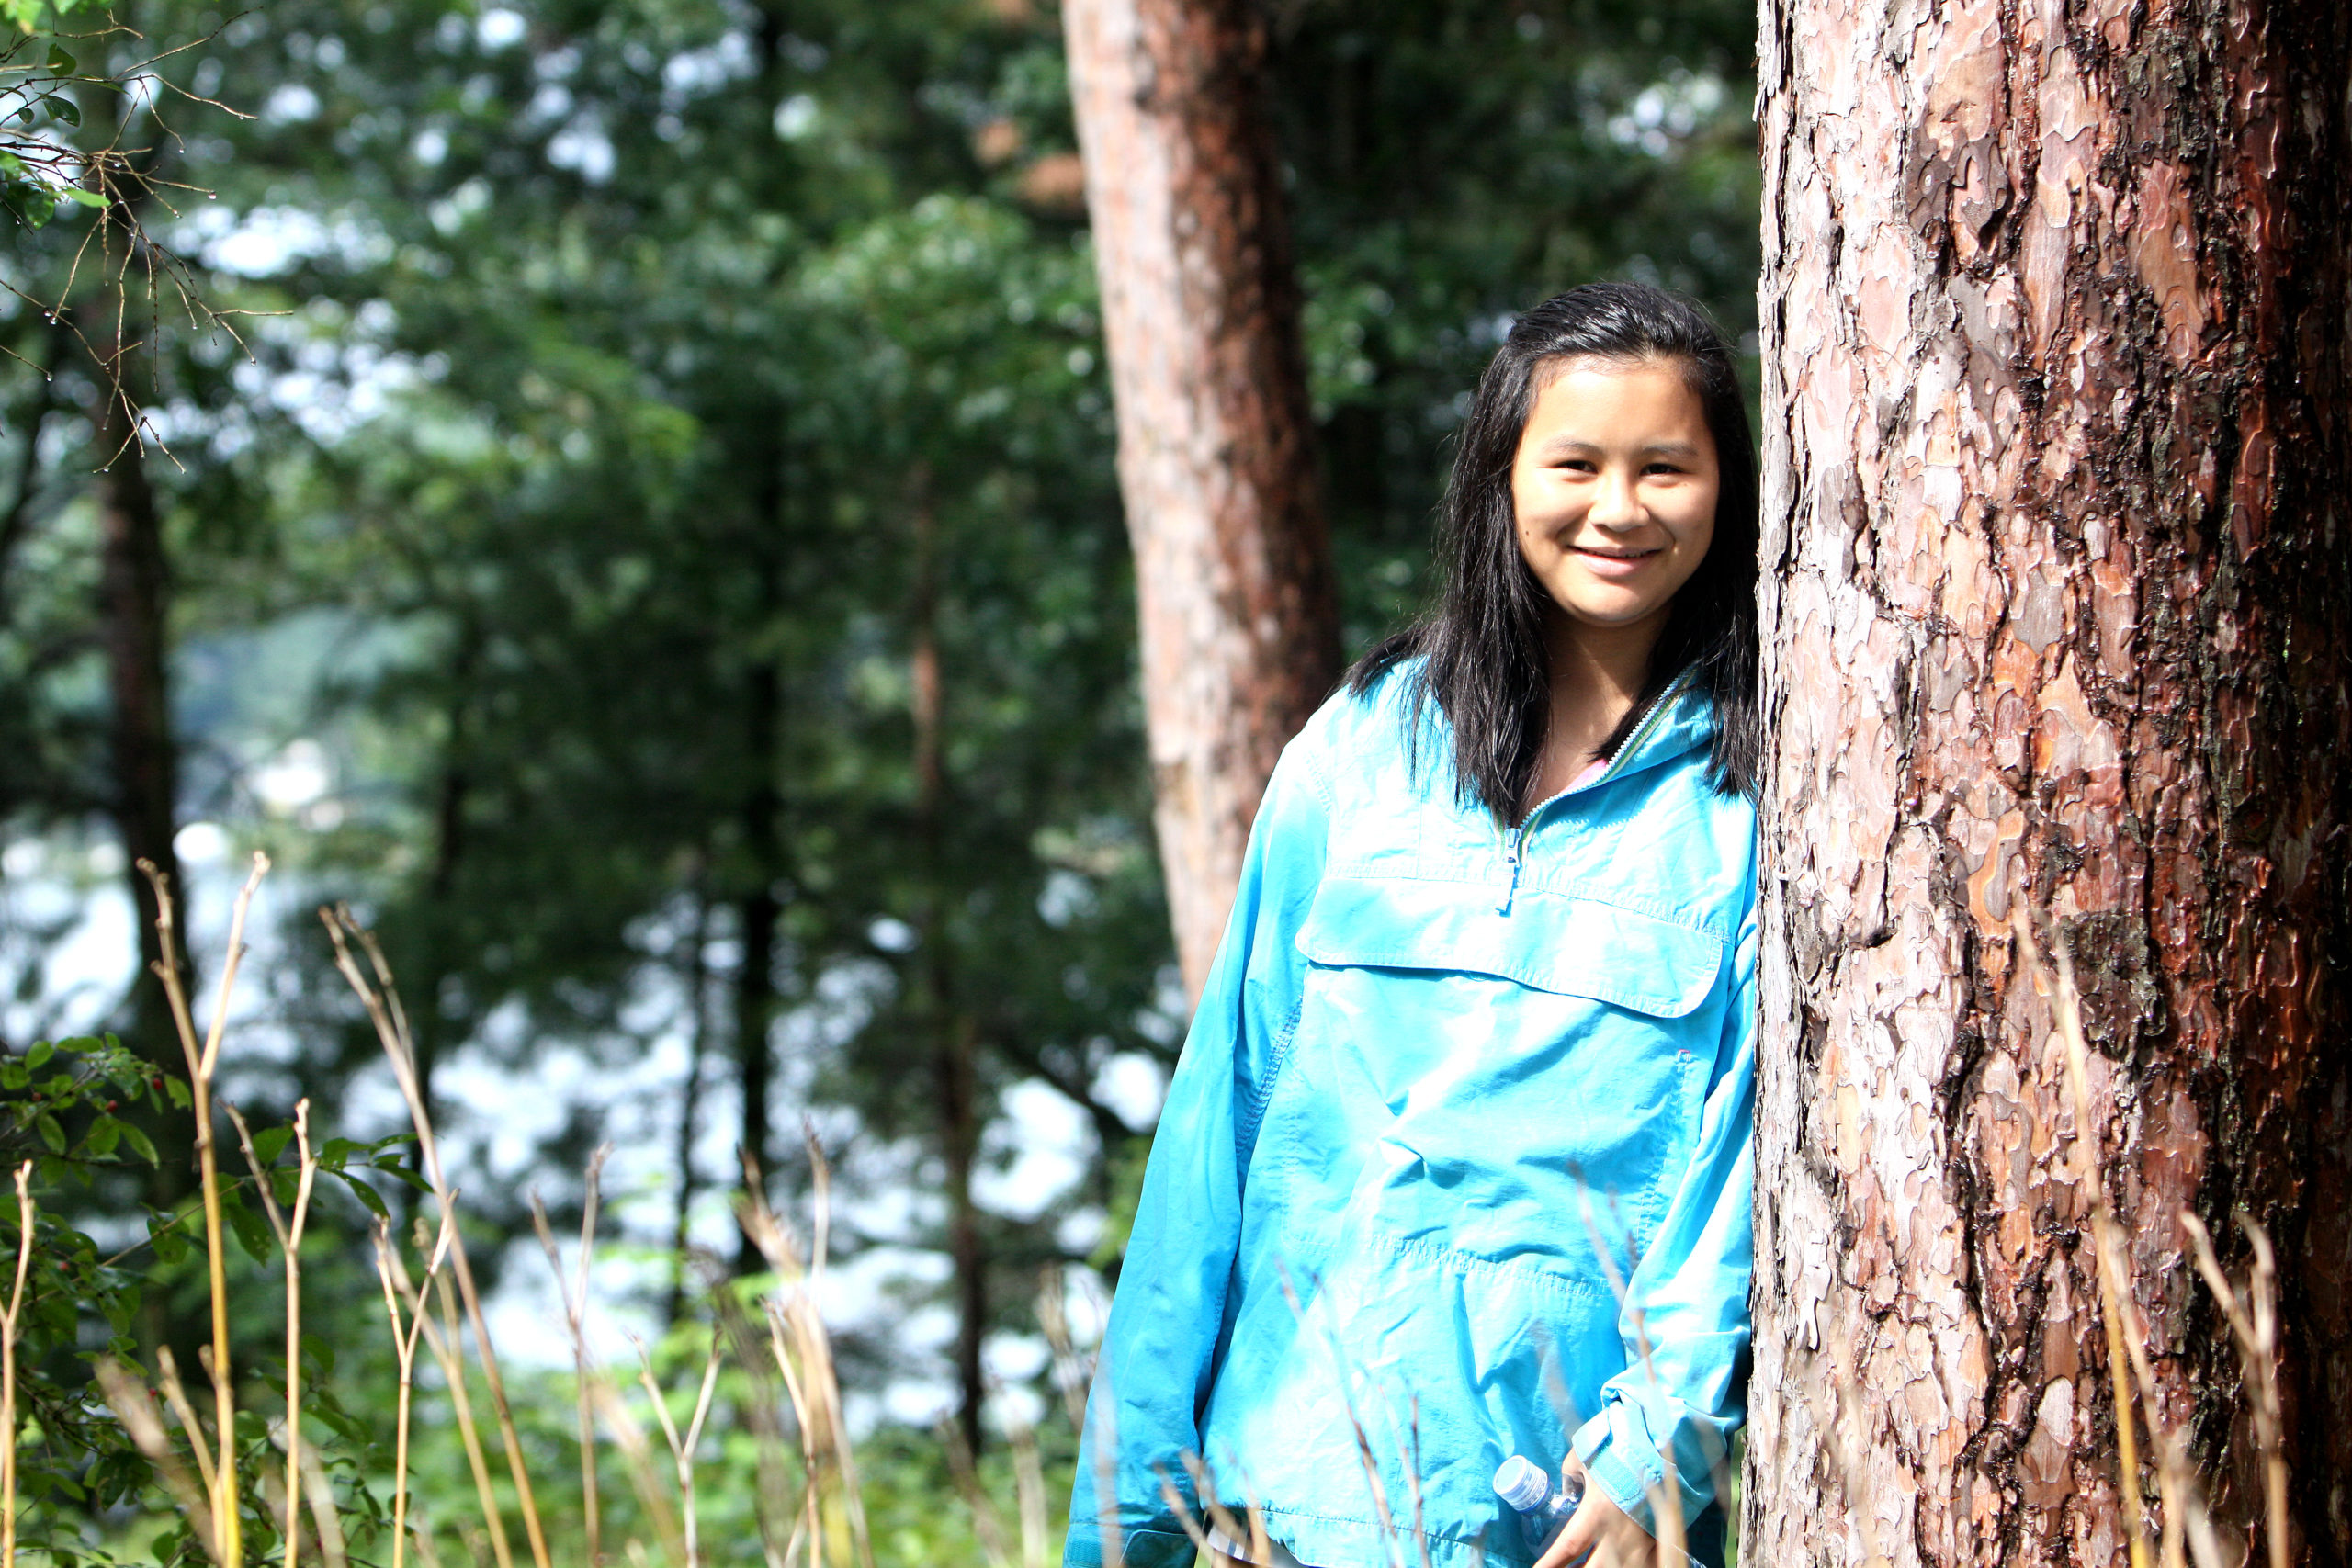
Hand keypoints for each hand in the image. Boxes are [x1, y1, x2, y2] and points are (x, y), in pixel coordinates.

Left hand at [1532, 1459, 1655, 1567]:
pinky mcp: (1656, 1542)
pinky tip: (1616, 1562)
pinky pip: (1642, 1564)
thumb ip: (1571, 1475)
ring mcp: (1640, 1541)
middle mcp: (1617, 1533)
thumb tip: (1570, 1488)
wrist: (1658, 1446)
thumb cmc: (1618, 1447)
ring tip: (1586, 1564)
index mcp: (1597, 1512)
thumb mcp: (1583, 1455)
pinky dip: (1626, 1565)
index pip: (1568, 1547)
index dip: (1550, 1563)